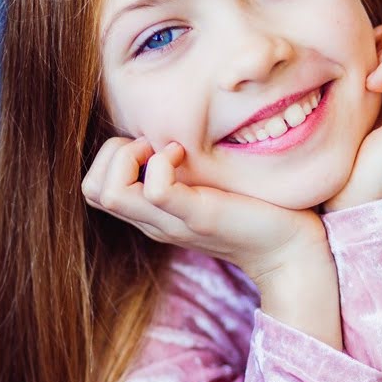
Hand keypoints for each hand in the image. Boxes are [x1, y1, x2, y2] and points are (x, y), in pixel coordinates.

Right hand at [81, 136, 329, 289]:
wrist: (290, 249)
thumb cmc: (255, 211)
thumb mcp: (208, 187)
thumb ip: (185, 170)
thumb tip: (171, 133)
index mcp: (152, 215)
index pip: (93, 188)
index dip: (112, 157)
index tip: (154, 146)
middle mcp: (154, 222)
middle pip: (91, 190)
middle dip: (112, 153)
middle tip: (155, 147)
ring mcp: (172, 222)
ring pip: (107, 192)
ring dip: (129, 156)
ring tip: (168, 151)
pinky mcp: (198, 217)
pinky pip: (155, 189)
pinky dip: (162, 162)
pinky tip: (186, 155)